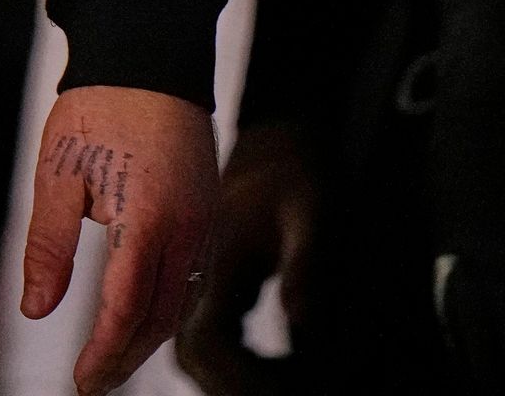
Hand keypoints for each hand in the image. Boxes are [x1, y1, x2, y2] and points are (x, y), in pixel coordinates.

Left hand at [21, 83, 217, 394]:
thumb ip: (48, 246)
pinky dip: (168, 305)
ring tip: (115, 357)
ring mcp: (203, 220)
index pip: (125, 310)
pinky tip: (146, 313)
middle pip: (159, 317)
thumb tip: (37, 307)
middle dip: (127, 357)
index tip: (83, 380)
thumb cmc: (101, 105)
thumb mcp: (57, 173)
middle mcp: (185, 228)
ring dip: (149, 336)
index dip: (105, 354)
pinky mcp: (207, 209)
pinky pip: (192, 274)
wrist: (149, 56)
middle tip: (95, 380)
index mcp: (146, 220)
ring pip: (181, 301)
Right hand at [177, 119, 314, 392]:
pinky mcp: (221, 278)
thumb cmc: (296, 167)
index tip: (270, 391)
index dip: (229, 377)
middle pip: (192, 351)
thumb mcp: (312, 211)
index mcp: (219, 259)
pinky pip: (215, 330)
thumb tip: (300, 321)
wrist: (278, 135)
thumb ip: (306, 267)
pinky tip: (264, 371)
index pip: (203, 339)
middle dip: (224, 384)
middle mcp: (202, 272)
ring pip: (197, 344)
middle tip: (271, 394)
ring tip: (268, 387)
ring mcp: (207, 276)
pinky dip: (235, 360)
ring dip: (226, 376)